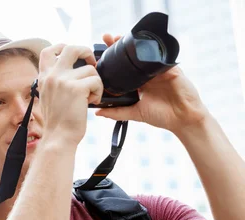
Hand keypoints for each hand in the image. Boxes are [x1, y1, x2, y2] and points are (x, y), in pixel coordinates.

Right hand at [38, 44, 103, 147]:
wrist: (58, 137)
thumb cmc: (57, 121)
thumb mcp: (48, 97)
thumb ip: (55, 82)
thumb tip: (71, 71)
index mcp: (44, 77)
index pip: (48, 51)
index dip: (62, 46)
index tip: (72, 53)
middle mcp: (52, 76)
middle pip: (71, 48)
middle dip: (86, 52)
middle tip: (91, 64)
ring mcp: (63, 80)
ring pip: (90, 69)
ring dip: (95, 82)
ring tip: (90, 96)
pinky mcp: (76, 88)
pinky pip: (96, 80)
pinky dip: (99, 91)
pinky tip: (93, 101)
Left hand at [95, 34, 209, 136]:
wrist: (183, 119)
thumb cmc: (162, 116)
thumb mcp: (135, 114)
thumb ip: (117, 112)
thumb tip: (97, 112)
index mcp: (139, 82)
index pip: (124, 68)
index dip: (114, 60)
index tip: (99, 54)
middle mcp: (149, 74)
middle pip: (133, 57)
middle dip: (120, 46)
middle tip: (107, 38)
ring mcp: (160, 71)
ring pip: (146, 54)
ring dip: (134, 45)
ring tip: (120, 38)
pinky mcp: (171, 70)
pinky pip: (161, 59)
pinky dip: (152, 54)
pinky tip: (142, 49)